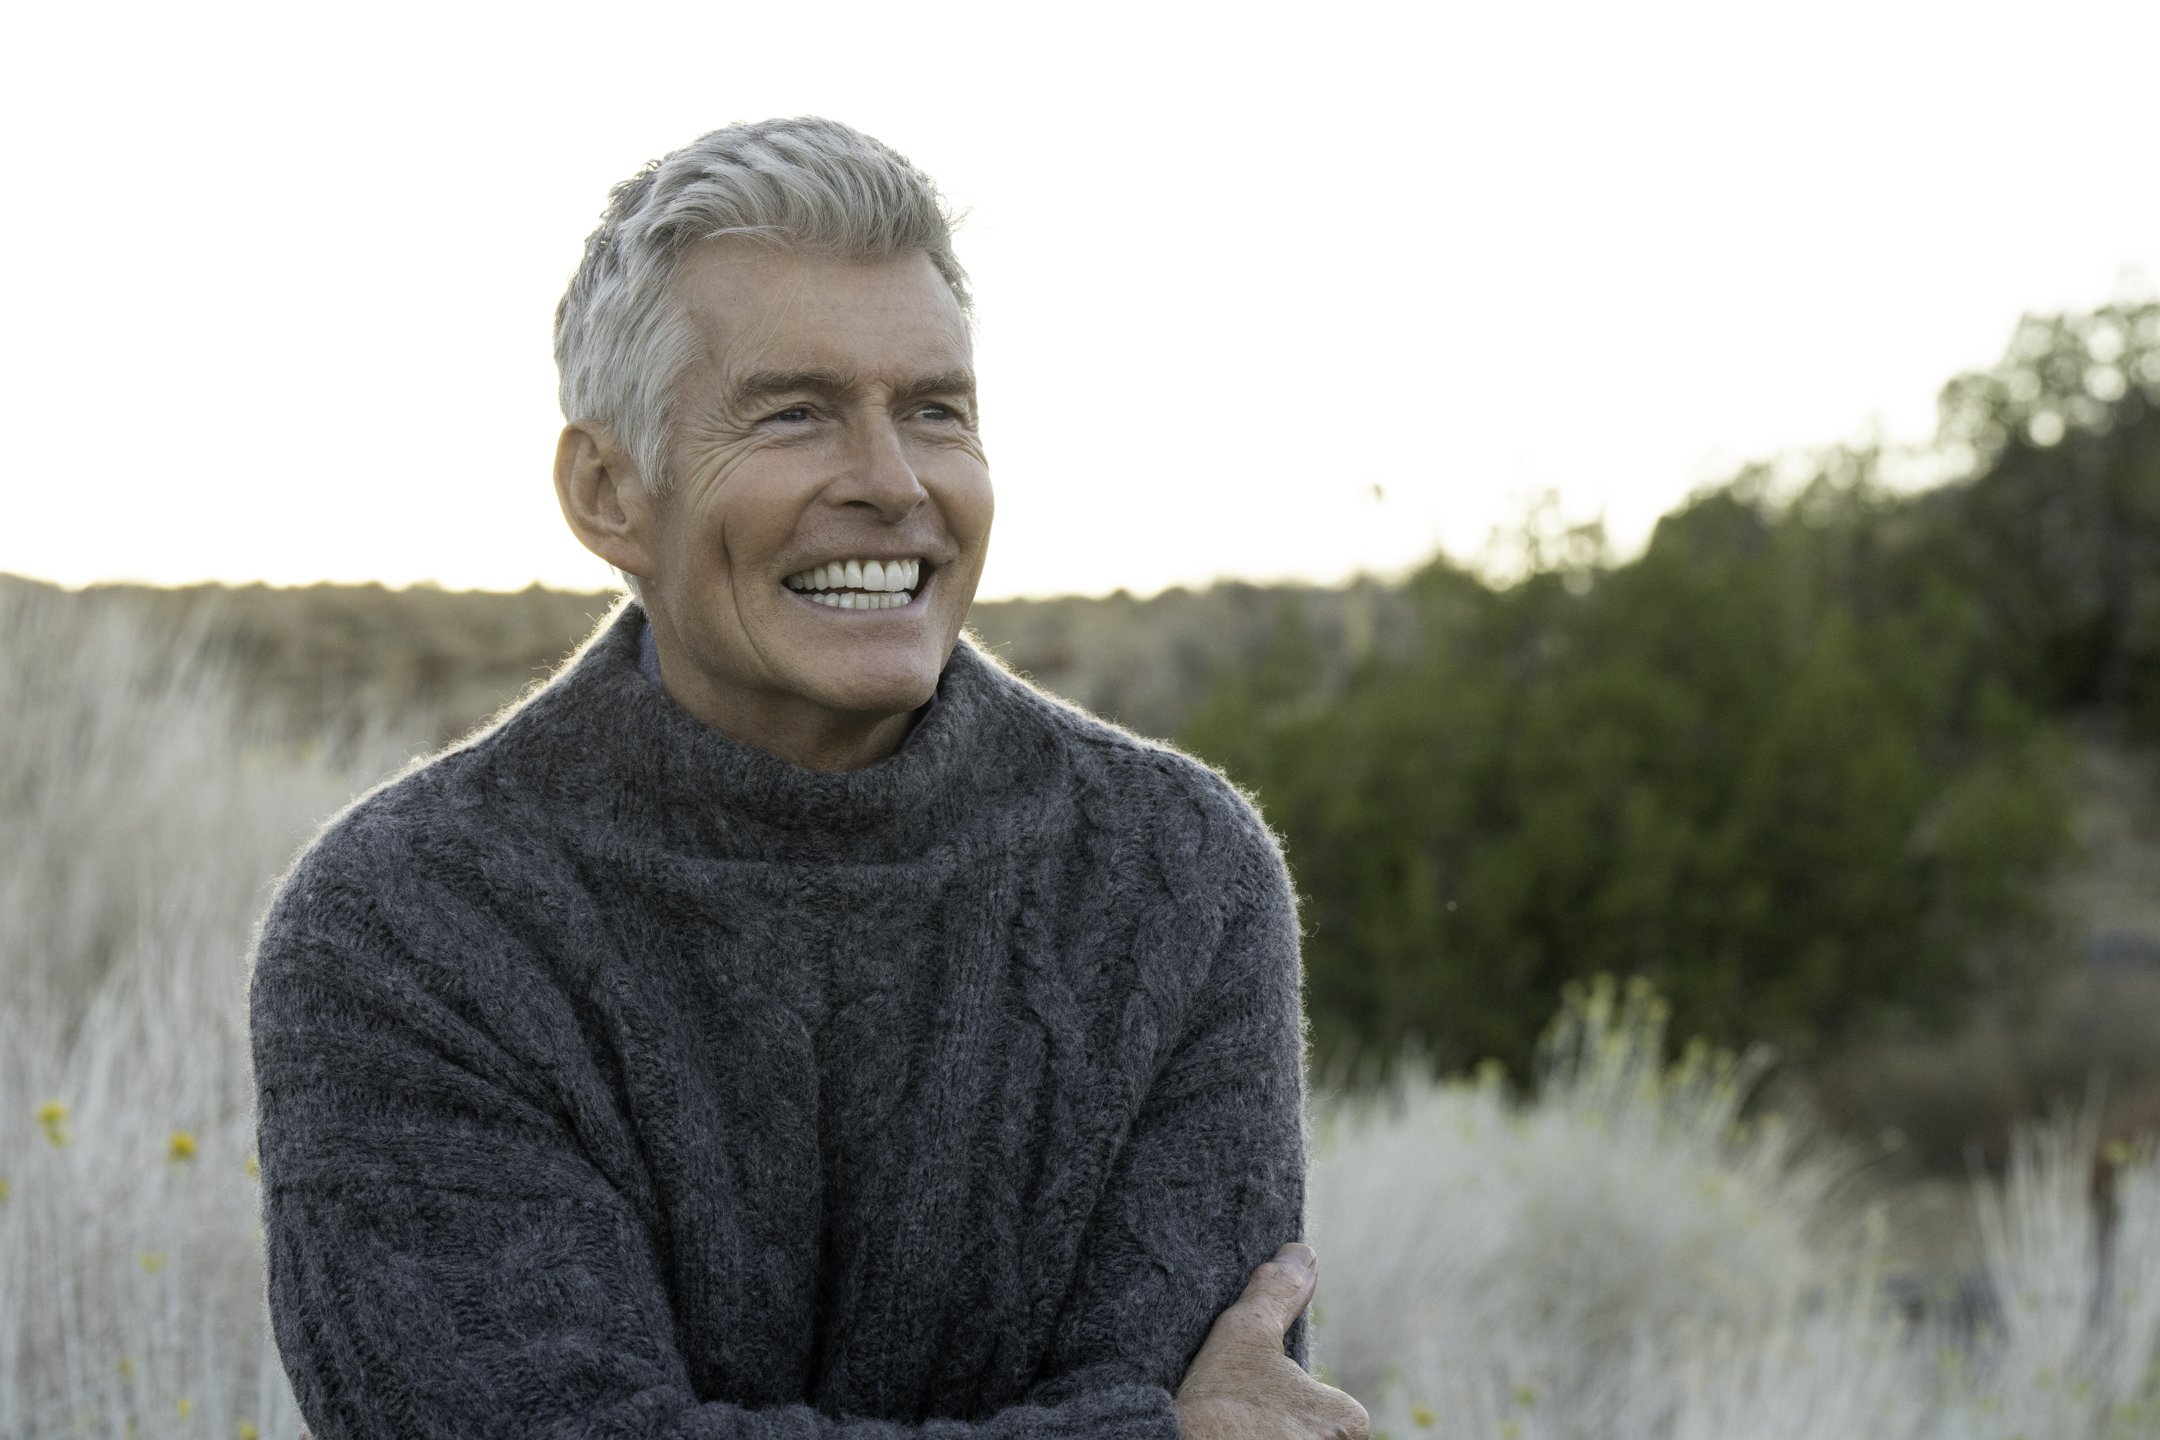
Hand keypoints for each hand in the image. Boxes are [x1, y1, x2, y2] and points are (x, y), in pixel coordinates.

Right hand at [1174, 1244, 1369, 1439]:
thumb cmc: (1215, 1403)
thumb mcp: (1244, 1336)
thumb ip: (1277, 1293)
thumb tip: (1302, 1253)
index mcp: (1348, 1421)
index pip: (1321, 1412)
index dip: (1279, 1409)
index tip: (1245, 1411)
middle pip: (1308, 1437)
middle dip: (1278, 1431)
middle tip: (1237, 1425)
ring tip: (1227, 1435)